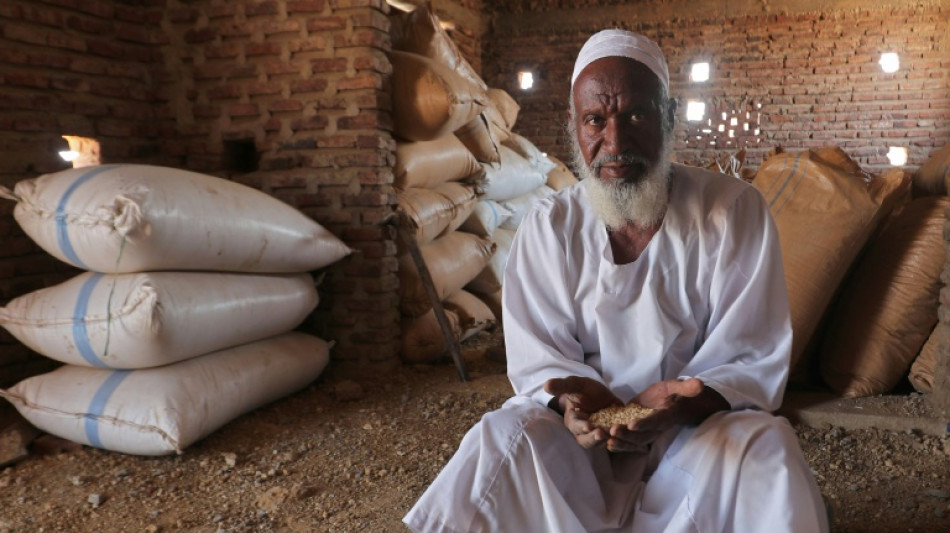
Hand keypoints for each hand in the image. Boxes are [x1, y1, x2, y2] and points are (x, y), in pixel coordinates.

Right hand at [544, 376, 620, 449]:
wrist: (597, 394)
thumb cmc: (582, 390)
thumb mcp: (574, 384)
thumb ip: (562, 386)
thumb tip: (546, 385)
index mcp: (573, 420)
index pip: (575, 426)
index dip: (581, 427)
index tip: (588, 426)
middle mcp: (583, 431)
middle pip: (586, 439)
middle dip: (593, 438)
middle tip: (601, 434)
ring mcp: (597, 434)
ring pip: (599, 443)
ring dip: (605, 441)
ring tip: (612, 436)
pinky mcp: (610, 434)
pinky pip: (614, 440)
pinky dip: (618, 440)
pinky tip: (624, 435)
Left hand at [604, 378, 728, 451]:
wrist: (671, 403)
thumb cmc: (674, 394)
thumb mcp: (677, 387)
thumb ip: (686, 388)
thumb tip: (700, 385)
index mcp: (664, 416)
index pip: (655, 421)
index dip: (645, 424)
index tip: (633, 424)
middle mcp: (654, 428)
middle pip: (641, 435)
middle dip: (627, 435)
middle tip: (614, 431)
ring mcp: (645, 432)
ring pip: (633, 441)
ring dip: (620, 442)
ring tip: (607, 439)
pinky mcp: (635, 431)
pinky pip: (627, 440)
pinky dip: (617, 442)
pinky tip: (605, 442)